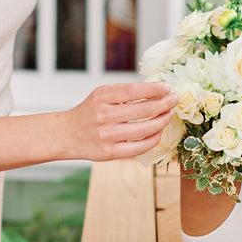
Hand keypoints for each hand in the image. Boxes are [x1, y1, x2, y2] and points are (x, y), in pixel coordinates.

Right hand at [62, 82, 178, 161]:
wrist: (66, 134)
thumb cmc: (89, 112)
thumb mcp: (101, 95)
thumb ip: (123, 92)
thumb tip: (155, 90)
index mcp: (102, 97)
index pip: (133, 91)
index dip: (154, 89)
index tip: (168, 87)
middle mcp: (104, 115)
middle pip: (143, 110)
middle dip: (164, 104)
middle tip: (175, 100)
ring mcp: (107, 135)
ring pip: (144, 130)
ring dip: (162, 121)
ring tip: (169, 115)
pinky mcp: (109, 153)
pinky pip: (138, 147)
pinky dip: (153, 139)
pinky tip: (158, 132)